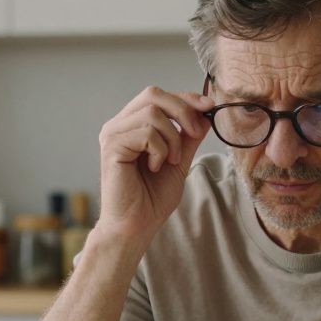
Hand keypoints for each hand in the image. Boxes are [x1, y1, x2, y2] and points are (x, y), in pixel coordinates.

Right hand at [95, 86, 213, 243]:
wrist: (136, 226)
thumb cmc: (152, 199)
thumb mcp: (179, 161)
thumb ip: (188, 137)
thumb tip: (204, 114)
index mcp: (131, 126)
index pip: (158, 97)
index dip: (186, 98)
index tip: (209, 107)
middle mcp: (118, 125)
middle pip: (153, 94)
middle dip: (182, 110)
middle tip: (194, 134)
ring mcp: (112, 134)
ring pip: (153, 113)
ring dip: (172, 139)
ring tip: (170, 161)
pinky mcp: (112, 146)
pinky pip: (146, 133)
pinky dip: (160, 150)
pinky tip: (155, 167)